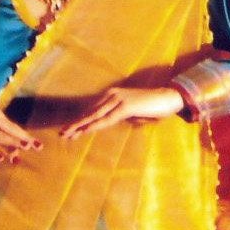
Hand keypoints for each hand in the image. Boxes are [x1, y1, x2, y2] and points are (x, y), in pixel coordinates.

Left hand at [59, 86, 184, 138]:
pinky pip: (108, 118)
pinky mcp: (126, 106)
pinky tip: (86, 131)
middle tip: (61, 134)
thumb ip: (117, 116)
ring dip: (80, 126)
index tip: (67, 130)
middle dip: (75, 124)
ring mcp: (118, 99)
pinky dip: (95, 125)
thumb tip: (108, 123)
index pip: (91, 109)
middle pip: (89, 111)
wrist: (168, 98)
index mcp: (111, 95)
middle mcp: (111, 95)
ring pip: (95, 115)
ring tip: (68, 134)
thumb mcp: (130, 112)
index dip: (79, 120)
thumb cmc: (151, 107)